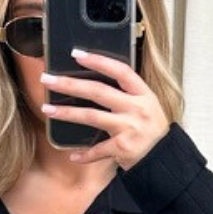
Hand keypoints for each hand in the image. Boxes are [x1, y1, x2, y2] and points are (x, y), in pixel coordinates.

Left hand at [39, 48, 169, 167]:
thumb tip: (97, 82)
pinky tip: (72, 155)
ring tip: (48, 109)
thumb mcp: (147, 105)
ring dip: (67, 113)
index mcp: (143, 94)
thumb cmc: (152, 130)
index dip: (98, 61)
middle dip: (70, 84)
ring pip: (92, 116)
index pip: (120, 71)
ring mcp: (129, 128)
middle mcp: (136, 108)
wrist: (165, 158)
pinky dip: (84, 154)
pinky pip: (98, 150)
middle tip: (48, 79)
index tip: (77, 54)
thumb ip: (127, 94)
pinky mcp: (122, 149)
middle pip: (98, 91)